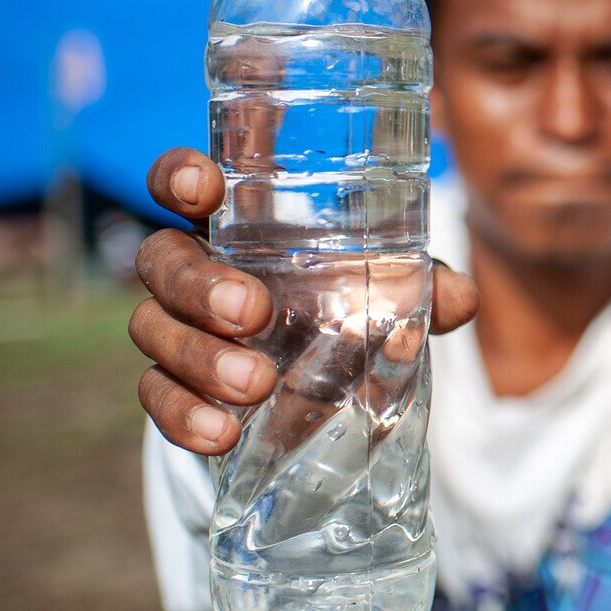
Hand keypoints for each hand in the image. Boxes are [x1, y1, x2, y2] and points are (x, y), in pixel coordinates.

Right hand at [130, 148, 480, 455]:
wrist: (320, 381)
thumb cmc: (344, 299)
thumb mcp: (385, 286)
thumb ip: (420, 283)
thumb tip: (458, 299)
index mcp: (235, 224)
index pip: (182, 183)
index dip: (178, 176)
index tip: (202, 188)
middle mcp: (193, 267)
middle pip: (161, 259)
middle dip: (199, 282)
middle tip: (253, 310)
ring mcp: (177, 327)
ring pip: (152, 329)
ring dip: (198, 356)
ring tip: (254, 384)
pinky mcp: (175, 385)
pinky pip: (156, 397)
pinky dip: (183, 416)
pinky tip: (220, 434)